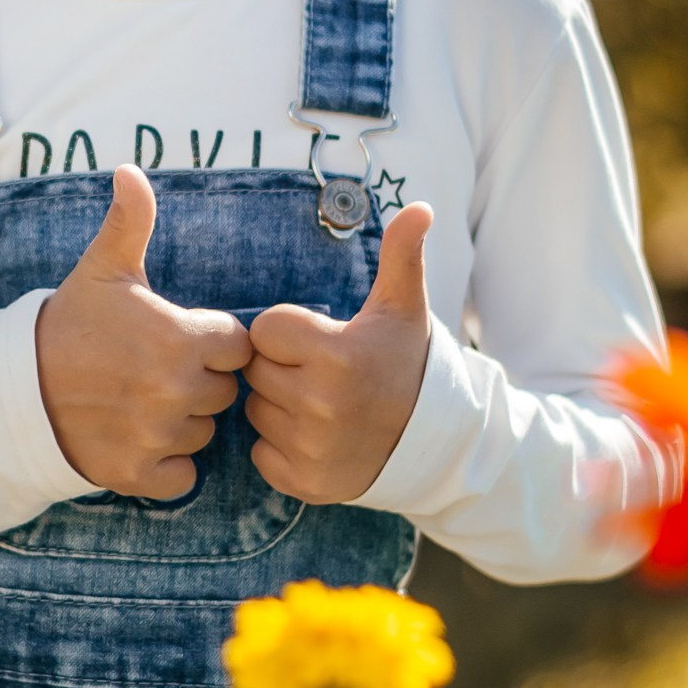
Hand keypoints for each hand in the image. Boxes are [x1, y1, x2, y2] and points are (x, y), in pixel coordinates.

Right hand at [35, 166, 252, 499]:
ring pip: (204, 434)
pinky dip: (166, 464)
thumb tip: (130, 170)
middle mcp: (176, 391)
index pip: (236, 347)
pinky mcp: (141, 474)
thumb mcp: (102, 270)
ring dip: (182, 422)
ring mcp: (159, 435)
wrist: (16, 389)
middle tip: (152, 371)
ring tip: (139, 401)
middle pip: (224, 392)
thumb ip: (130, 222)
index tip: (176, 339)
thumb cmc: (70, 325)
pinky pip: (183, 475)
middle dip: (198, 382)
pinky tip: (136, 437)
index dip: (210, 342)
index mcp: (181, 339)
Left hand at [247, 203, 433, 503]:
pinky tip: (313, 435)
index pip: (265, 330)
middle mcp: (322, 404)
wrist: (432, 439)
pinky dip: (278, 446)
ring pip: (255, 412)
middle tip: (317, 373)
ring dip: (277, 406)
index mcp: (338, 355)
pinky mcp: (304, 481)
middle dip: (280, 367)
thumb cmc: (406, 363)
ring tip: (318, 403)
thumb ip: (402, 254)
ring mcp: (312, 448)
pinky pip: (260, 453)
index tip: (319, 340)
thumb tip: (421, 206)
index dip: (287, 332)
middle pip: (256, 371)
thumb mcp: (403, 307)